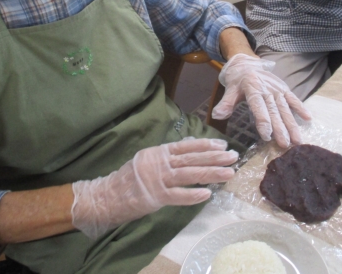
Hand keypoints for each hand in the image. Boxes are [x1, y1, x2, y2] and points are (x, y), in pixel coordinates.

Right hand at [71, 138, 237, 238]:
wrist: (108, 195)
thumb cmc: (130, 178)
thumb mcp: (149, 159)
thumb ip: (168, 156)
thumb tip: (190, 148)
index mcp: (159, 152)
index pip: (186, 146)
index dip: (205, 144)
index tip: (222, 144)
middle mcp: (159, 162)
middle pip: (192, 158)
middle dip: (215, 157)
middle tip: (233, 156)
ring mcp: (157, 179)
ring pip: (189, 174)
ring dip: (211, 173)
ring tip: (229, 173)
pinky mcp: (155, 196)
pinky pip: (177, 196)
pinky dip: (192, 195)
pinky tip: (207, 194)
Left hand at [212, 54, 311, 147]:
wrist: (246, 63)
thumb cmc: (237, 79)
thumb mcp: (229, 89)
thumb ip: (225, 103)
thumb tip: (217, 116)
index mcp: (253, 88)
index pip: (259, 107)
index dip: (263, 121)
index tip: (266, 136)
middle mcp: (267, 89)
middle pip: (274, 111)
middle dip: (280, 129)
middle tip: (285, 144)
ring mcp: (277, 89)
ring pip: (285, 109)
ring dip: (292, 124)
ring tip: (297, 140)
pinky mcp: (284, 88)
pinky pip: (293, 99)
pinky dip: (301, 108)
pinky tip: (308, 119)